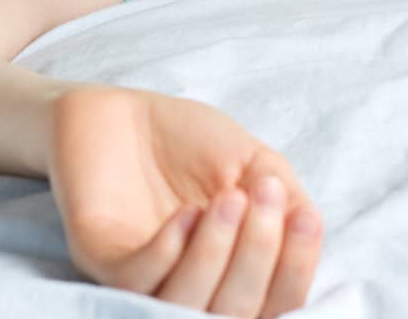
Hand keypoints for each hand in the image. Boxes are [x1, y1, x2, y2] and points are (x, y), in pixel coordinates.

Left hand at [46, 84, 322, 316]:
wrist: (122, 109)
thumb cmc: (189, 141)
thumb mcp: (253, 164)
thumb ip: (284, 198)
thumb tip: (306, 228)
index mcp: (231, 274)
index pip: (274, 302)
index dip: (294, 270)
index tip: (303, 218)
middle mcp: (191, 288)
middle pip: (235, 313)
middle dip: (258, 255)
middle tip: (264, 196)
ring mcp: (145, 280)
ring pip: (186, 305)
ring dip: (216, 254)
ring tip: (229, 198)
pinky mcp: (101, 259)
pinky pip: (137, 280)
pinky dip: (169, 250)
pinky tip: (186, 212)